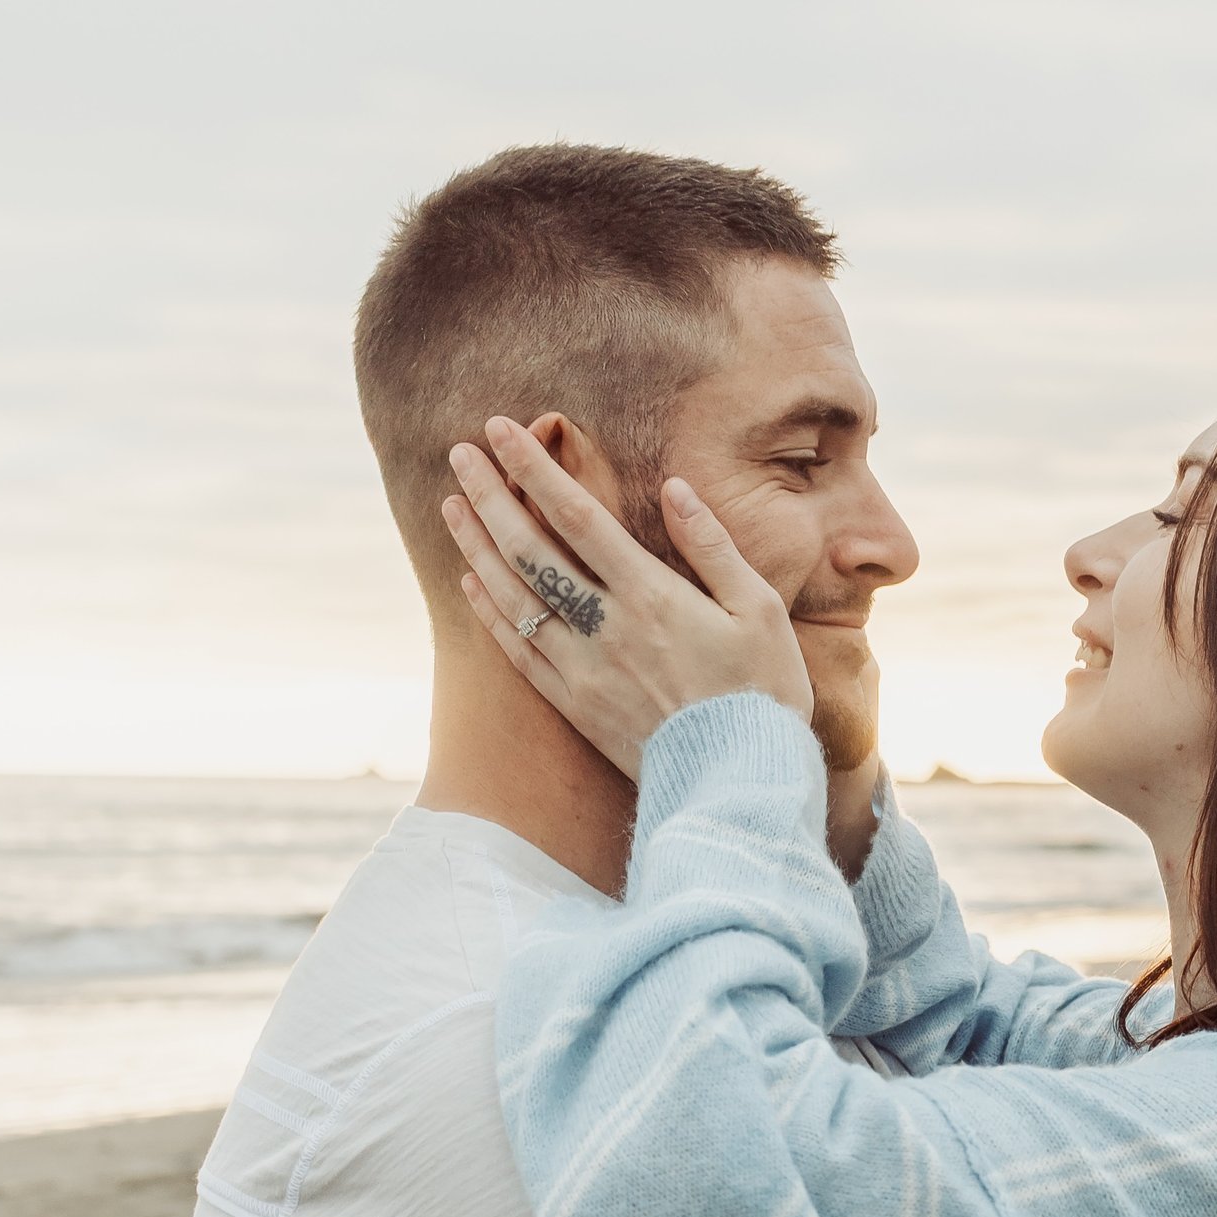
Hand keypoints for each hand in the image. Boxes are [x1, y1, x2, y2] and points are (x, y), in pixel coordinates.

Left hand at [443, 419, 812, 778]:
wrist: (740, 785)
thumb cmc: (764, 693)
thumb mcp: (759, 610)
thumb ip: (713, 546)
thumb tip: (674, 488)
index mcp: (653, 597)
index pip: (578, 518)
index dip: (535, 470)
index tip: (501, 430)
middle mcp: (606, 629)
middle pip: (532, 550)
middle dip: (492, 496)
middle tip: (460, 453)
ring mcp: (583, 671)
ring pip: (514, 597)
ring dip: (477, 545)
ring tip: (452, 504)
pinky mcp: (575, 708)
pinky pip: (519, 653)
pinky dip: (492, 613)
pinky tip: (472, 581)